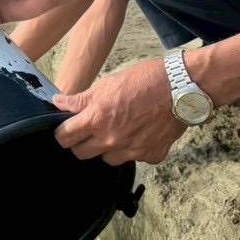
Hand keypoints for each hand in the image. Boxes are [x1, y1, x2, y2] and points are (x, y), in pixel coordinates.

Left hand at [52, 58, 186, 164]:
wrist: (181, 87)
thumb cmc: (143, 80)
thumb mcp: (107, 84)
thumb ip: (81, 99)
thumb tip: (59, 102)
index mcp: (96, 120)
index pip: (65, 138)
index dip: (63, 133)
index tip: (66, 129)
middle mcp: (111, 140)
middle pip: (82, 153)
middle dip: (82, 142)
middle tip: (91, 129)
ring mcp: (132, 151)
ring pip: (108, 159)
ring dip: (109, 148)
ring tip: (120, 129)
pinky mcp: (151, 155)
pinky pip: (136, 158)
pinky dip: (136, 149)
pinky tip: (142, 133)